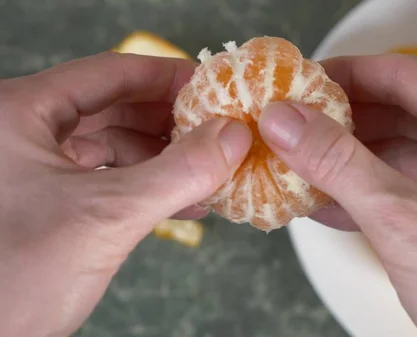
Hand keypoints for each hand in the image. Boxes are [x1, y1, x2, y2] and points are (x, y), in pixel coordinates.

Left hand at [0, 52, 251, 336]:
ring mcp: (34, 169)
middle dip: (171, 121)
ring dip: (164, 158)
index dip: (168, 76)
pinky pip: (107, 178)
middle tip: (217, 129)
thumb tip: (230, 138)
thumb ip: (177, 173)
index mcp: (18, 114)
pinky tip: (183, 199)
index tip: (212, 85)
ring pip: (113, 145)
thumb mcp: (106, 216)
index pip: (109, 73)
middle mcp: (22, 134)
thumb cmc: (9, 282)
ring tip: (207, 169)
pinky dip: (147, 186)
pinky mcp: (49, 202)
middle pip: (114, 107)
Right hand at [258, 55, 416, 336]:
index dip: (347, 75)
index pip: (407, 75)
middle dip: (345, 123)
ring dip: (353, 160)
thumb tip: (283, 119)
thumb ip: (337, 162)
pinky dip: (373, 190)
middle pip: (406, 111)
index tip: (300, 83)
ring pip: (407, 151)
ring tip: (302, 165)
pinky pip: (416, 185)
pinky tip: (330, 202)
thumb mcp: (400, 219)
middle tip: (294, 127)